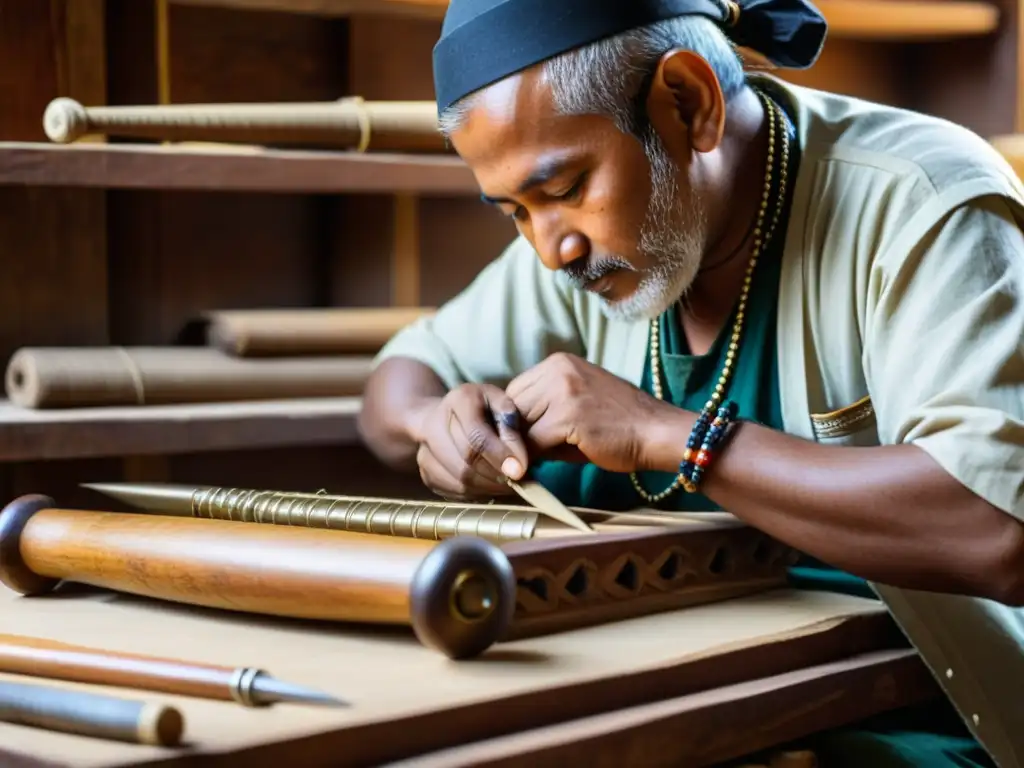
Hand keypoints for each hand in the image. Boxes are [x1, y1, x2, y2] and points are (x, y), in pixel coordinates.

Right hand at [410, 383, 529, 500]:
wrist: (446, 416)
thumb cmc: (483, 409)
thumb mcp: (503, 405)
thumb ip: (512, 429)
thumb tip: (518, 464)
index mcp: (459, 401)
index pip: (476, 436)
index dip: (499, 456)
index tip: (519, 471)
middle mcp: (434, 423)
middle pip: (466, 462)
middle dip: (496, 476)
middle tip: (518, 481)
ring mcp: (425, 450)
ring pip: (460, 481)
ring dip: (489, 487)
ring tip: (507, 483)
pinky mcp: (426, 473)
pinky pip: (454, 491)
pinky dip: (477, 493)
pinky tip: (490, 484)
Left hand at [506, 352, 679, 473]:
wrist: (656, 432)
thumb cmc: (619, 424)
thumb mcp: (577, 403)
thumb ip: (544, 411)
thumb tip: (511, 435)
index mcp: (559, 362)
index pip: (516, 389)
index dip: (516, 418)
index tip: (522, 439)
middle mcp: (557, 369)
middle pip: (513, 405)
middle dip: (516, 432)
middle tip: (524, 453)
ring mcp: (562, 391)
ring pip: (519, 424)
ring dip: (523, 446)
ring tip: (534, 460)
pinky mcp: (566, 417)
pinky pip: (533, 442)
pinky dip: (532, 458)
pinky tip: (541, 466)